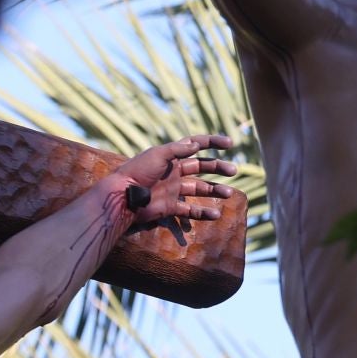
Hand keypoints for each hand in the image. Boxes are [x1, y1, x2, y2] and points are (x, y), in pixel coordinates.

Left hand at [110, 134, 239, 224]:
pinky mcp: (170, 207)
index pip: (195, 145)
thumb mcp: (158, 155)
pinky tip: (215, 214)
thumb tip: (197, 144)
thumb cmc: (138, 172)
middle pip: (201, 167)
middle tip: (233, 171)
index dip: (212, 143)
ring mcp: (173, 190)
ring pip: (199, 189)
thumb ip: (177, 150)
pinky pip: (190, 210)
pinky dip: (203, 213)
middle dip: (218, 168)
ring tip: (228, 193)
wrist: (123, 196)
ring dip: (214, 190)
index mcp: (171, 157)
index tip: (230, 144)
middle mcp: (174, 172)